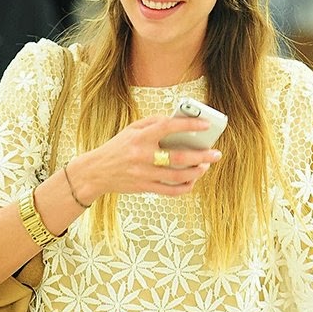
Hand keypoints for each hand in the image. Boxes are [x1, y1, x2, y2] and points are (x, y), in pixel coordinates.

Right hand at [79, 114, 222, 199]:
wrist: (96, 172)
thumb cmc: (118, 147)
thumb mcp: (132, 129)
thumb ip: (154, 123)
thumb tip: (178, 121)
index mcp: (140, 137)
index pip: (168, 127)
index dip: (189, 125)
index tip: (206, 126)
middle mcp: (142, 155)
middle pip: (178, 157)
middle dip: (201, 156)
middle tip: (216, 153)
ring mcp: (144, 174)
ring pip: (177, 176)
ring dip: (196, 172)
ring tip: (206, 166)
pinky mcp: (144, 187)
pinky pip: (170, 191)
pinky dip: (185, 187)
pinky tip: (193, 181)